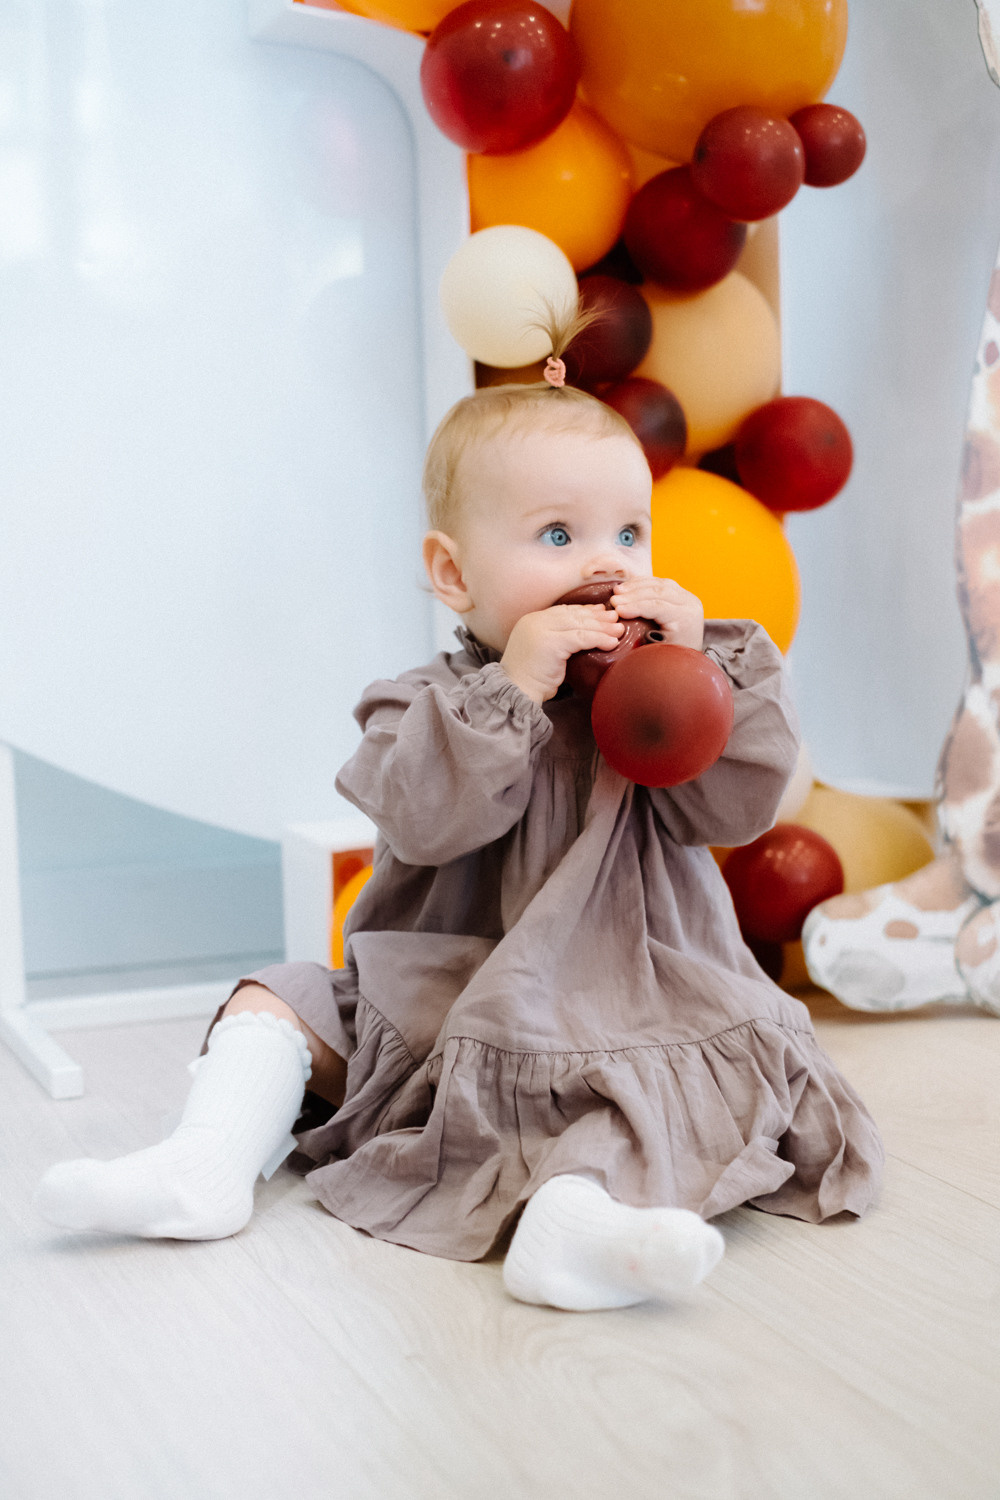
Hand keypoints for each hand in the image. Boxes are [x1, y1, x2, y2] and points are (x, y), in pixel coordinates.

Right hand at [501, 604, 624, 703]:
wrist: (516, 691)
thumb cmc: (530, 677)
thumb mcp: (543, 651)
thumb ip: (556, 639)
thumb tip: (582, 635)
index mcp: (532, 620)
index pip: (564, 611)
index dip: (584, 610)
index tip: (601, 611)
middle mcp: (536, 621)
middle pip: (574, 614)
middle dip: (597, 616)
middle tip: (615, 617)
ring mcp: (543, 630)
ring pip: (580, 624)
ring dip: (602, 627)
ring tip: (619, 630)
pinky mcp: (552, 642)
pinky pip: (582, 638)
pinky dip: (599, 639)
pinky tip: (611, 643)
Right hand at [609, 577, 704, 650]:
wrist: (688, 652)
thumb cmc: (671, 655)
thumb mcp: (659, 651)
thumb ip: (643, 641)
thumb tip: (622, 631)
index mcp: (685, 618)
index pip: (659, 607)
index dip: (636, 607)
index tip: (618, 610)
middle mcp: (689, 603)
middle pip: (658, 592)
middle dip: (633, 594)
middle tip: (614, 599)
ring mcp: (686, 595)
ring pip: (659, 583)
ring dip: (635, 586)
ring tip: (617, 591)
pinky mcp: (680, 591)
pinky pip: (659, 582)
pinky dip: (642, 583)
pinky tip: (627, 586)